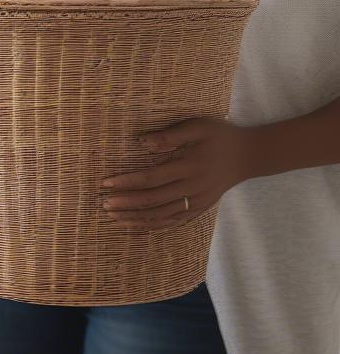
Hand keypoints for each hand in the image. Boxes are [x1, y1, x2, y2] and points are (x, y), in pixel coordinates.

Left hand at [99, 118, 257, 229]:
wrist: (250, 155)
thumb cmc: (220, 136)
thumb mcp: (198, 127)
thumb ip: (170, 135)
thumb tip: (141, 141)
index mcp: (190, 165)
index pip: (152, 177)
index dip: (128, 182)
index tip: (106, 184)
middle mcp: (193, 187)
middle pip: (154, 200)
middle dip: (127, 203)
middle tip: (104, 204)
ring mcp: (198, 201)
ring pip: (162, 216)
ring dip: (136, 218)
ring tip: (113, 217)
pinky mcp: (200, 209)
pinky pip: (173, 222)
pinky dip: (153, 226)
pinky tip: (135, 226)